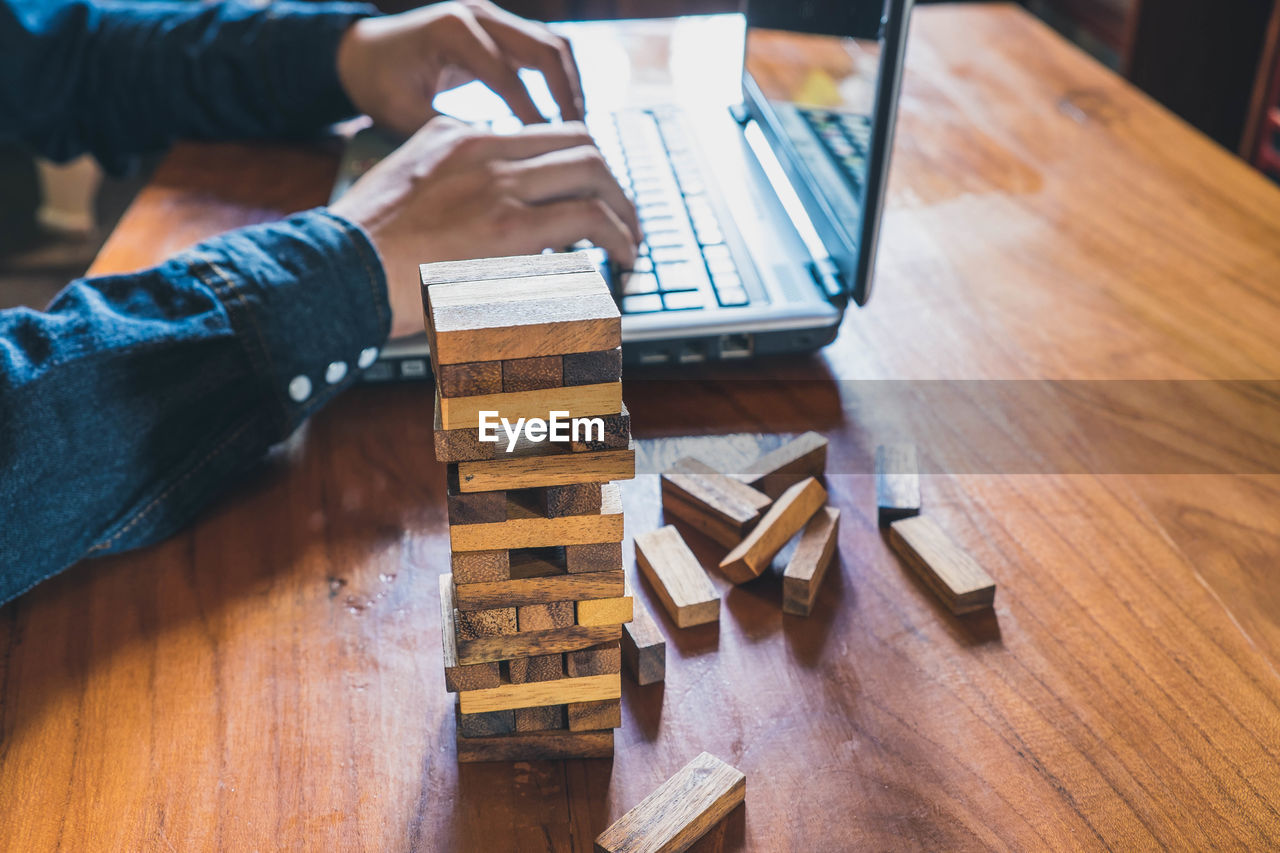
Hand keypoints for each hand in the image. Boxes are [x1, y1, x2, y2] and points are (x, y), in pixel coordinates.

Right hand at [330, 116, 640, 338]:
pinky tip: (620, 258)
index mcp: (459, 136)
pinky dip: (615, 236)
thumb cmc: (365, 247)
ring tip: (630, 242)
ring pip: (591, 173)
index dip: (581, 162)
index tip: (592, 193)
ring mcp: (498, 185)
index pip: (544, 133)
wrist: (337, 269)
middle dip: (613, 182)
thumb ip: (450, 178)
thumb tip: (490, 205)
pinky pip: (585, 218)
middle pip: (580, 143)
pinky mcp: (508, 228)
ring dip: (623, 209)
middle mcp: (484, 150)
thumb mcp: (408, 183)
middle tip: (624, 217)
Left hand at [336, 0, 582, 137]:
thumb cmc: (378, 84)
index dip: (532, 118)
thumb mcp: (403, 113)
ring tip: (578, 130)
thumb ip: (448, 133)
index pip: (508, 78)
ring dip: (570, 86)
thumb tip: (496, 163)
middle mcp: (479, 14)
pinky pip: (542, 50)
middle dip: (566, 98)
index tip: (547, 158)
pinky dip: (558, 80)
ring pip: (553, 45)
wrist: (364, 52)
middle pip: (546, 49)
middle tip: (578, 142)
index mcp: (453, 31)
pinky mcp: (500, 29)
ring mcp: (493, 17)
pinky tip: (562, 117)